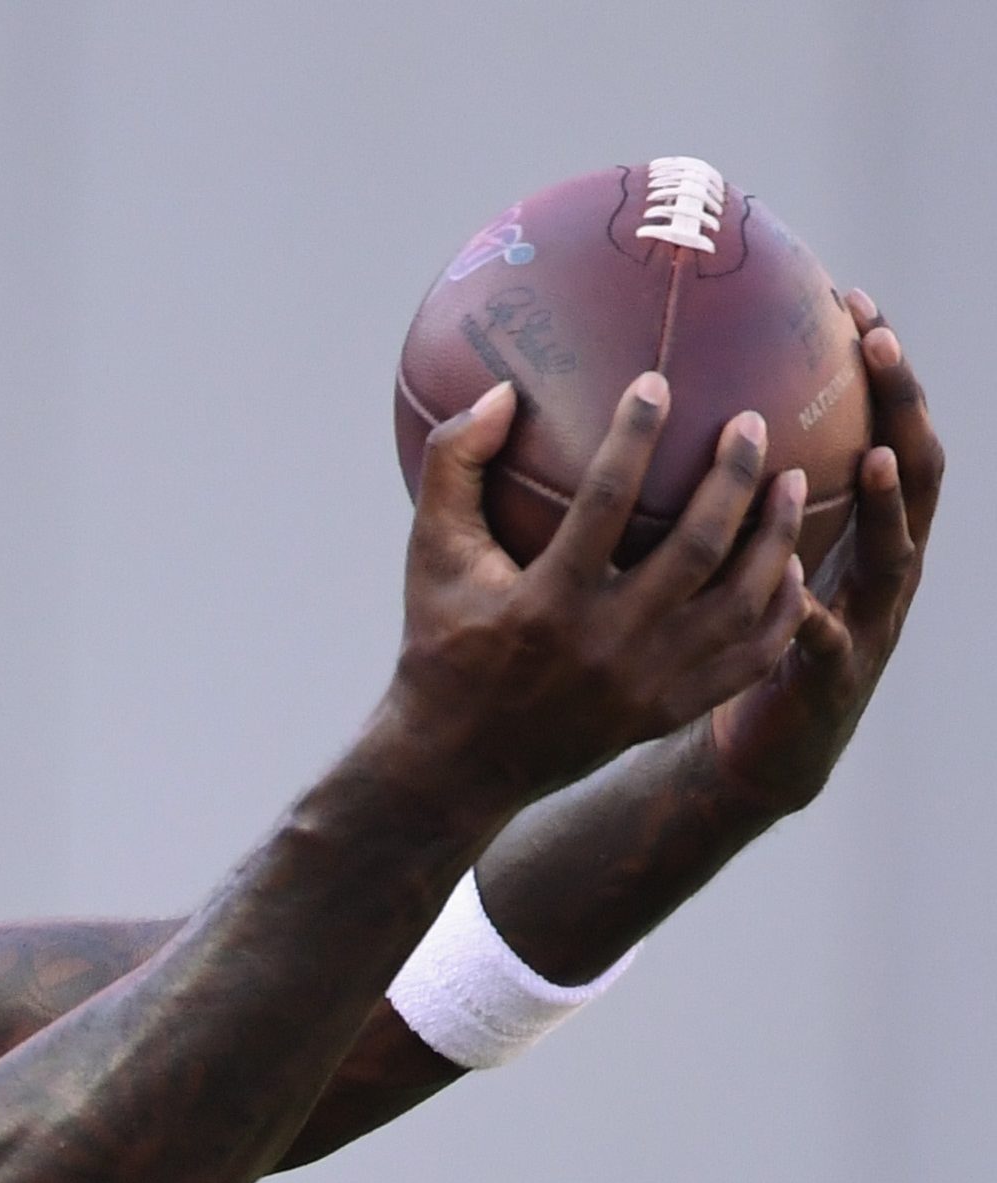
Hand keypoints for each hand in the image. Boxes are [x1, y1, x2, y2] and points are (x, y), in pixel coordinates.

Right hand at [389, 373, 811, 808]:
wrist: (458, 759)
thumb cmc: (442, 641)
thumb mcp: (430, 553)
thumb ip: (453, 465)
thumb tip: (500, 392)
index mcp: (544, 602)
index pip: (604, 502)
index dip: (634, 435)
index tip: (657, 383)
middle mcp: (604, 644)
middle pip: (696, 549)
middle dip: (733, 478)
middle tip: (750, 424)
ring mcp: (646, 684)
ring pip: (739, 604)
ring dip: (774, 537)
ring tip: (791, 483)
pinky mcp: (669, 711)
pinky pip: (749, 658)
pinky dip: (779, 610)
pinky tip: (788, 565)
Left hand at [706, 292, 942, 811]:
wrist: (762, 740)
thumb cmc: (735, 629)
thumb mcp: (733, 551)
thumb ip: (707, 486)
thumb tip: (642, 396)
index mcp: (858, 525)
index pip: (883, 427)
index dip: (878, 369)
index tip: (851, 298)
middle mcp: (880, 563)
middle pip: (917, 472)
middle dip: (903, 405)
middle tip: (877, 345)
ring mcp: (869, 620)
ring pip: (893, 553)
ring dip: (888, 504)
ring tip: (874, 458)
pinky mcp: (833, 681)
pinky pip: (828, 645)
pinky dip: (814, 619)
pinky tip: (792, 595)